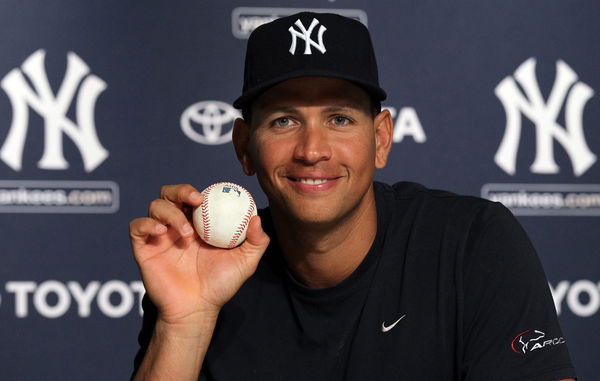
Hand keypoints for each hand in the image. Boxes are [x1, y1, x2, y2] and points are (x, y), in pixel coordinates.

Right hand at [129, 184, 269, 328]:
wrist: (196, 309)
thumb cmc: (220, 285)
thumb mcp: (245, 262)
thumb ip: (257, 241)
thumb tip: (257, 218)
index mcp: (198, 223)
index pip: (193, 196)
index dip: (200, 190)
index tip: (209, 196)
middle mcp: (177, 225)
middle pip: (170, 193)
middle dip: (181, 190)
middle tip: (196, 200)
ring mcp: (159, 236)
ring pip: (155, 206)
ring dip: (171, 213)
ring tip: (186, 234)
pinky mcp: (143, 248)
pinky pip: (136, 226)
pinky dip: (146, 223)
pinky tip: (161, 232)